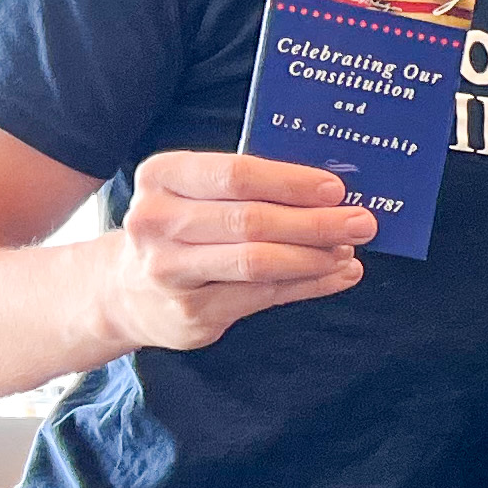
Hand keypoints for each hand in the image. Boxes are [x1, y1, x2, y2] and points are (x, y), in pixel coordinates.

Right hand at [91, 152, 372, 350]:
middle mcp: (155, 222)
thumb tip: (332, 194)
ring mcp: (168, 271)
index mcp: (161, 177)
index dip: (290, 183)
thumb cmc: (182, 226)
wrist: (125, 291)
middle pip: (252, 221)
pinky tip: (339, 275)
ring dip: (315, 256)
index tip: (335, 189)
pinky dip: (310, 285)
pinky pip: (264, 296)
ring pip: (258, 262)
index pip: (235, 175)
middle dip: (316, 223)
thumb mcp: (200, 193)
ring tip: (350, 249)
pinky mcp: (190, 313)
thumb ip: (254, 188)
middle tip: (363, 222)